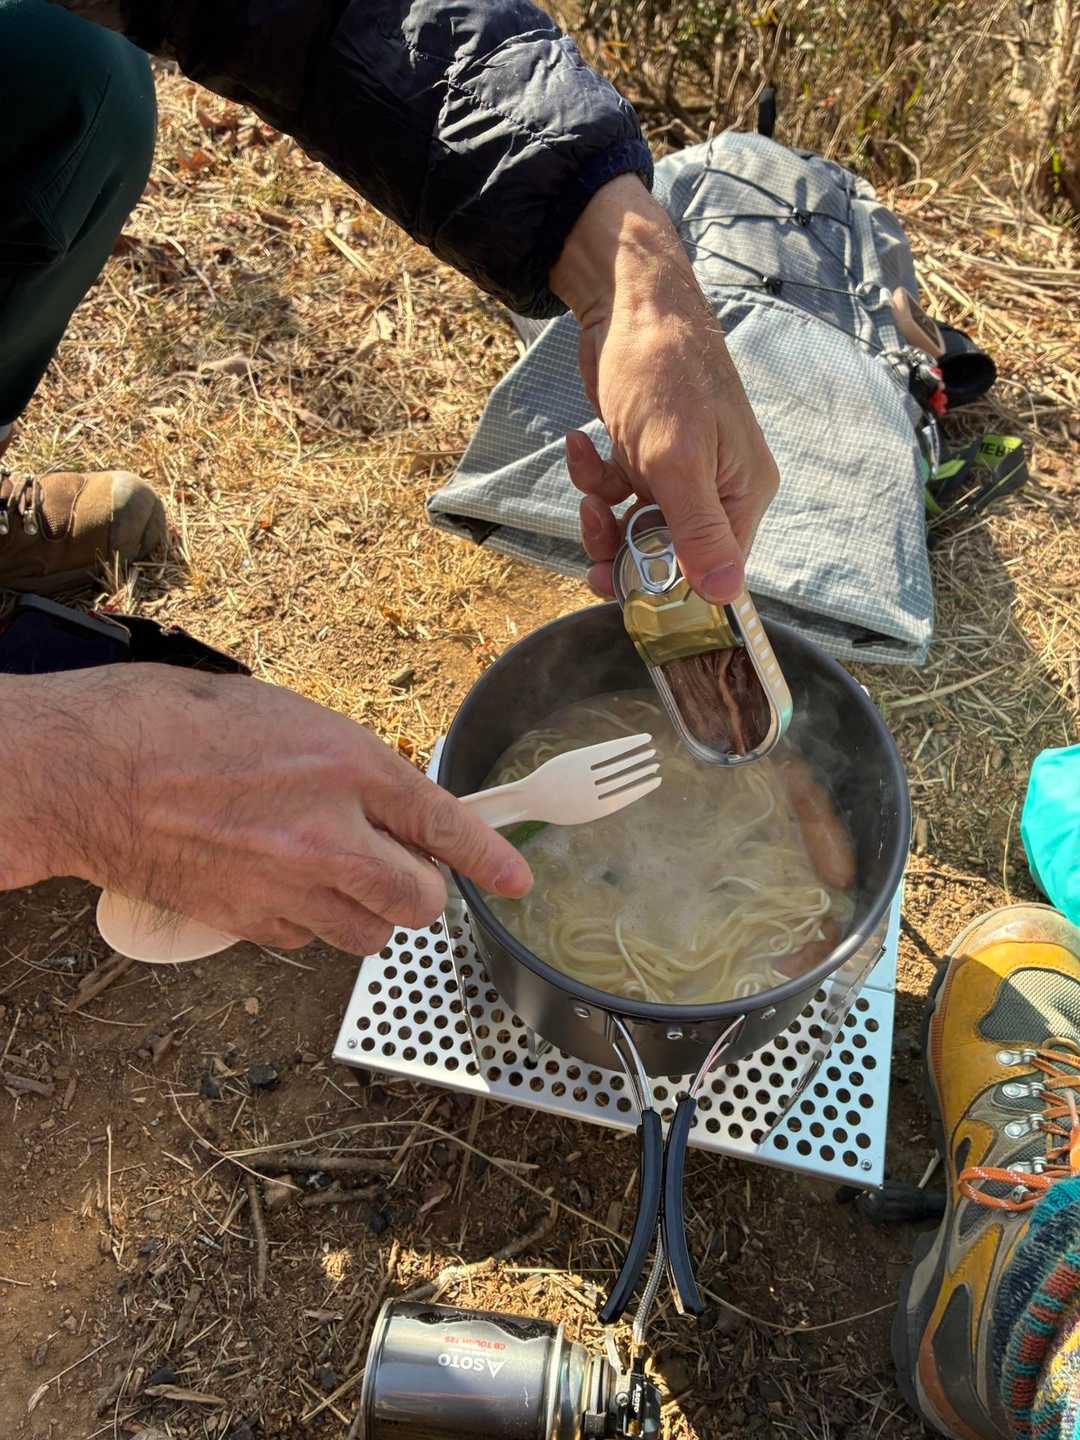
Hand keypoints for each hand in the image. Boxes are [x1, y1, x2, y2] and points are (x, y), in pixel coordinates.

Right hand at [0, 666, 531, 954]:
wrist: (92, 771)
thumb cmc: (175, 722)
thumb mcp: (285, 715)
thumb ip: (346, 763)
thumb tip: (382, 795)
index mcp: (347, 763)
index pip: (445, 823)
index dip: (491, 858)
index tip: (516, 879)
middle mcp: (329, 832)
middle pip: (419, 900)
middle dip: (421, 891)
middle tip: (399, 871)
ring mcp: (289, 884)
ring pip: (371, 935)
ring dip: (367, 915)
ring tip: (333, 880)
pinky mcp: (248, 920)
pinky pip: (307, 943)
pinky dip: (307, 925)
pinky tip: (278, 888)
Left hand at [550, 175, 778, 601]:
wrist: (627, 300)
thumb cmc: (662, 371)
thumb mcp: (676, 460)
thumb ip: (697, 531)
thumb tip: (728, 596)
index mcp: (742, 491)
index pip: (717, 567)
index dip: (671, 585)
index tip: (624, 585)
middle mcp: (718, 485)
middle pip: (672, 552)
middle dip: (625, 550)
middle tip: (593, 545)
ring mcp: (682, 470)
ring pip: (637, 526)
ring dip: (603, 518)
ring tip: (586, 494)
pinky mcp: (648, 454)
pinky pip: (619, 491)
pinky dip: (594, 476)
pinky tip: (580, 445)